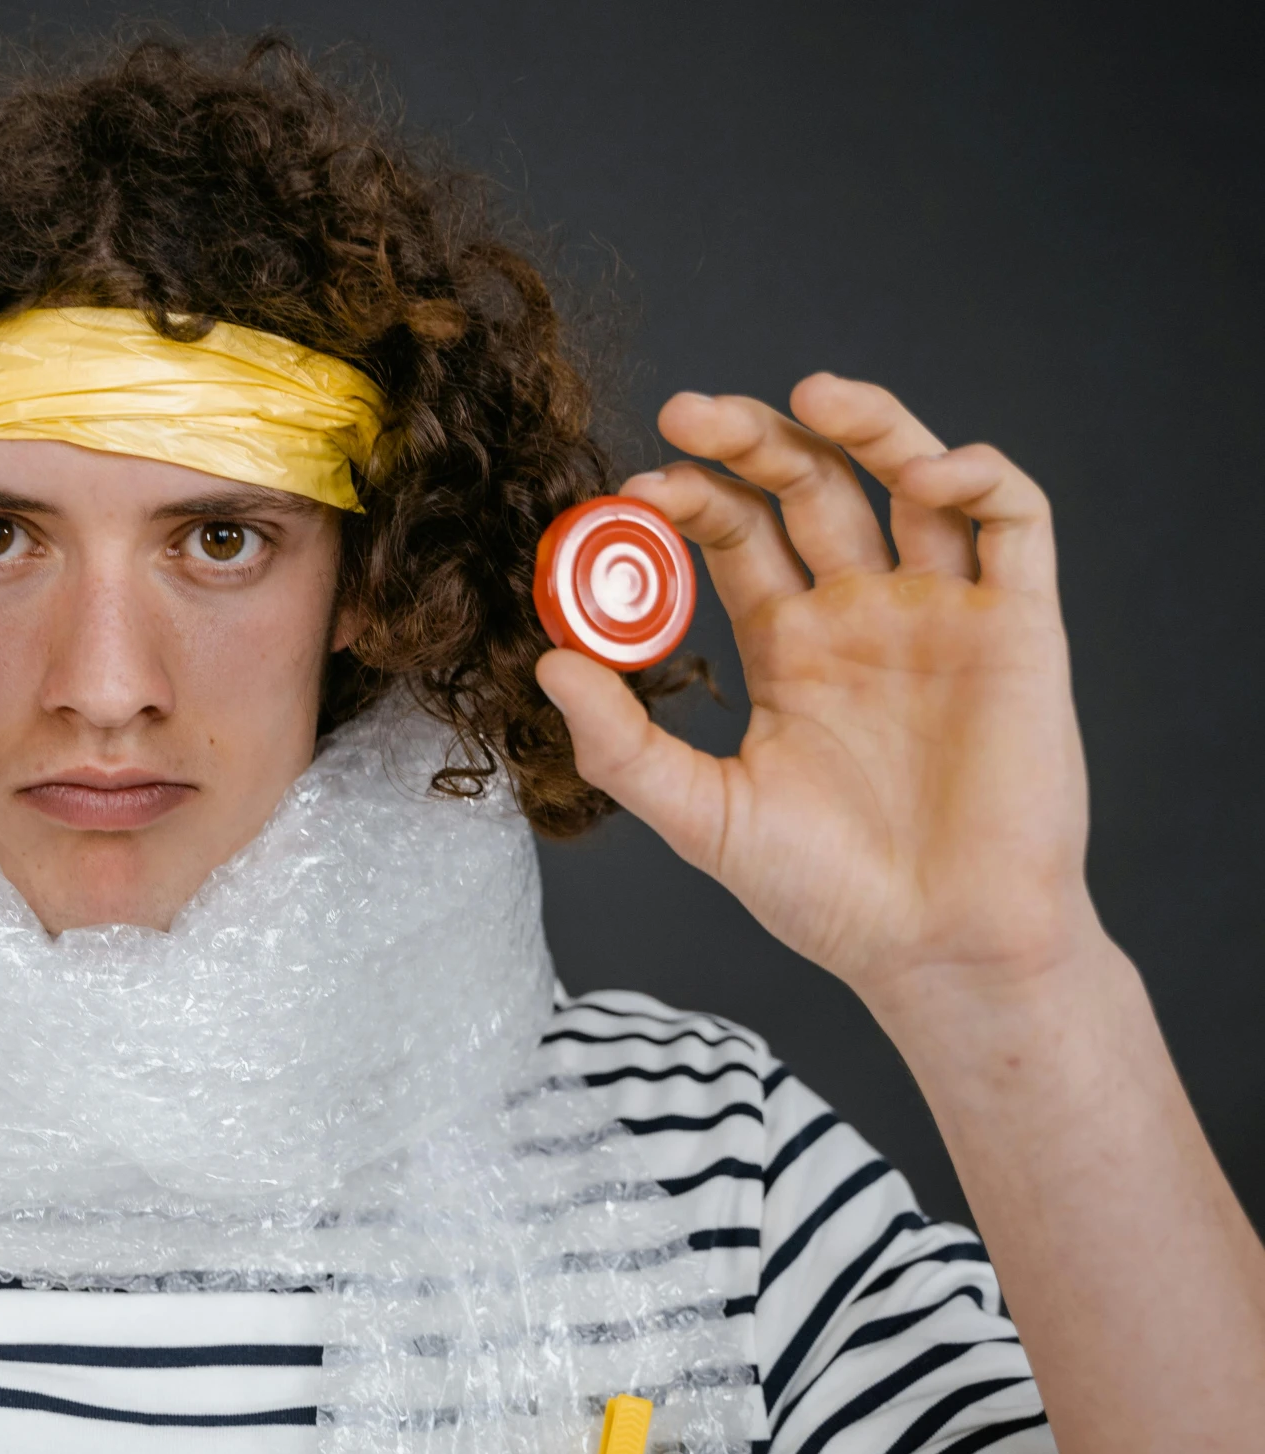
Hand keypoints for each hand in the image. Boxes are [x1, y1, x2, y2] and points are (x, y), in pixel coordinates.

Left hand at [536, 374, 1095, 1019]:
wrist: (939, 949)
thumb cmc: (827, 893)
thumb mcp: (702, 815)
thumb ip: (622, 743)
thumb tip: (545, 662)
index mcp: (789, 645)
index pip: (733, 535)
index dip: (691, 499)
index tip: (638, 490)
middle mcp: (864, 612)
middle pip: (808, 486)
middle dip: (752, 439)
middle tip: (689, 413)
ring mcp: (943, 610)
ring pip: (909, 478)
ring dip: (866, 422)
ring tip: (810, 393)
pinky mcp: (1021, 625)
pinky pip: (1013, 521)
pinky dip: (978, 474)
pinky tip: (925, 470)